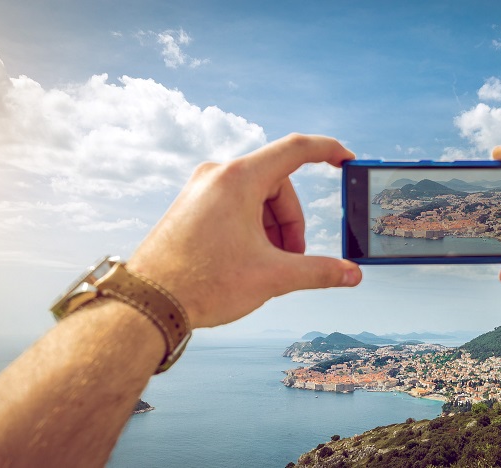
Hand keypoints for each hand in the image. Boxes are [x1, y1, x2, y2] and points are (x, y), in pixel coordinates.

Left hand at [127, 134, 361, 328]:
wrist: (148, 302)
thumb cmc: (203, 284)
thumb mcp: (272, 277)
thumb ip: (319, 271)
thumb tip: (352, 275)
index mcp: (239, 179)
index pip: (296, 150)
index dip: (328, 150)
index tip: (346, 160)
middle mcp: (217, 174)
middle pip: (277, 184)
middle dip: (292, 221)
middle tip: (292, 258)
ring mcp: (200, 188)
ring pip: (256, 197)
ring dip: (272, 227)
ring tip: (267, 264)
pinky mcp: (190, 204)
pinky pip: (234, 205)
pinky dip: (251, 227)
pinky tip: (247, 259)